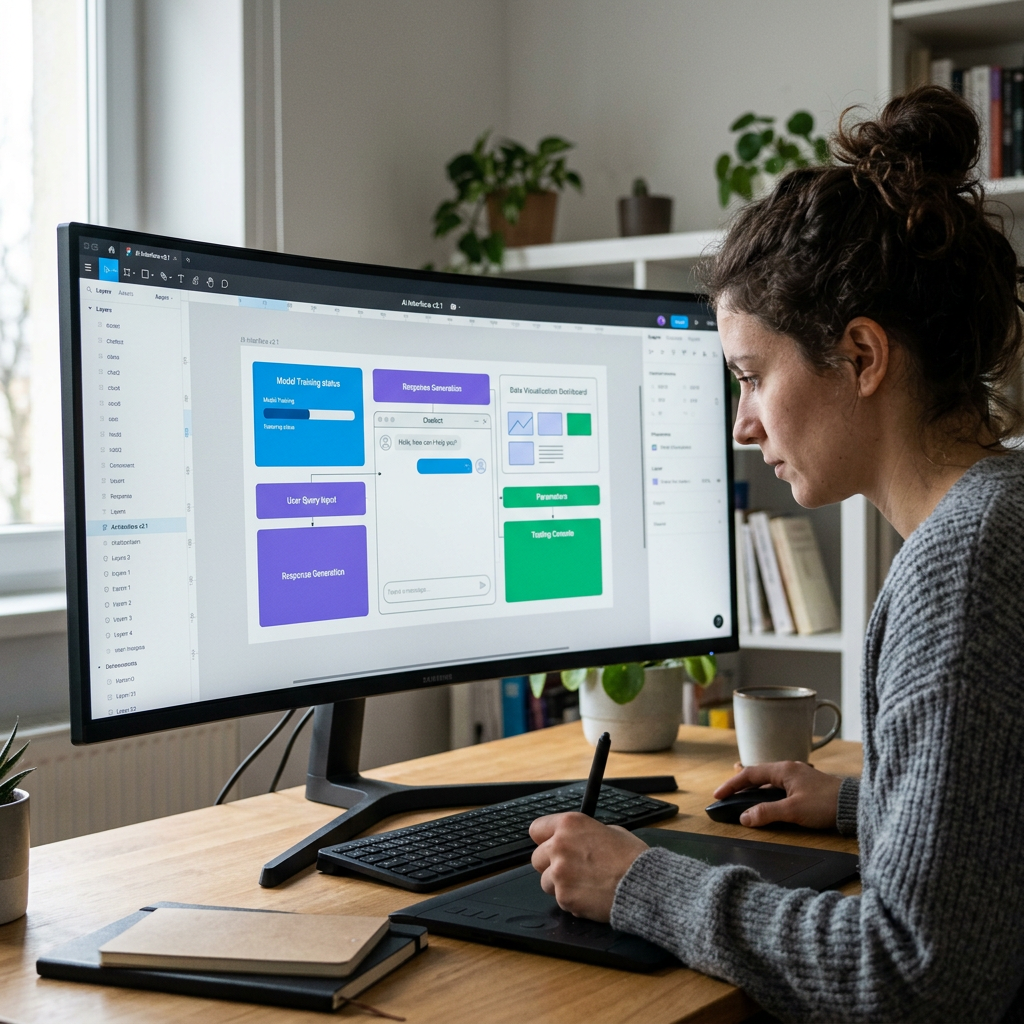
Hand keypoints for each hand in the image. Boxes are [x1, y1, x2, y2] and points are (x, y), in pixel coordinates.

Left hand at [529, 812, 648, 921]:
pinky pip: (560, 899)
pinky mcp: (564, 897)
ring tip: (584, 884)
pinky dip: (572, 900)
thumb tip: (576, 840)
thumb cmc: (632, 858)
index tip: (549, 845)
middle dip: (550, 864)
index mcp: (570, 824)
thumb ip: (584, 834)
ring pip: (545, 882)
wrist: (643, 885)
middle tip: (570, 869)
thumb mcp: (609, 831)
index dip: (544, 839)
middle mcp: (559, 846)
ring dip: (560, 884)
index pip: (536, 829)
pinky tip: (590, 896)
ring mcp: (559, 873)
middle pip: (536, 858)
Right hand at [713, 760, 841, 828]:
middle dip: (739, 784)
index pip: (749, 774)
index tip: (718, 795)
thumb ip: (767, 813)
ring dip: (753, 787)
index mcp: (783, 770)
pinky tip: (765, 798)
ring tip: (740, 794)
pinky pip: (778, 785)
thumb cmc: (825, 804)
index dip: (731, 785)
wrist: (855, 806)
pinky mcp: (805, 785)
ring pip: (768, 780)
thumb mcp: (793, 811)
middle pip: (757, 774)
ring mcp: (798, 776)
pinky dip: (766, 791)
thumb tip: (744, 817)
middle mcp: (789, 768)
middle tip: (725, 794)